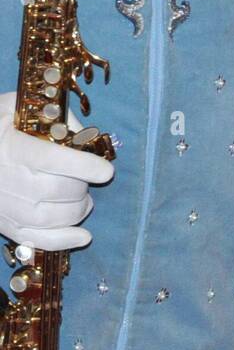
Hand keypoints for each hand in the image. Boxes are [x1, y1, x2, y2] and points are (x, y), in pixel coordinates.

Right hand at [0, 91, 113, 250]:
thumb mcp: (16, 108)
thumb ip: (55, 118)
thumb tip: (86, 138)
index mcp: (10, 147)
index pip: (50, 159)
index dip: (82, 166)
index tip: (106, 170)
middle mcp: (4, 178)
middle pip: (54, 190)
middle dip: (81, 187)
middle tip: (89, 180)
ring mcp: (3, 205)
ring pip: (48, 218)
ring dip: (77, 212)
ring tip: (86, 202)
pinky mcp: (4, 223)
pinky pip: (34, 240)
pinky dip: (62, 241)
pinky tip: (83, 237)